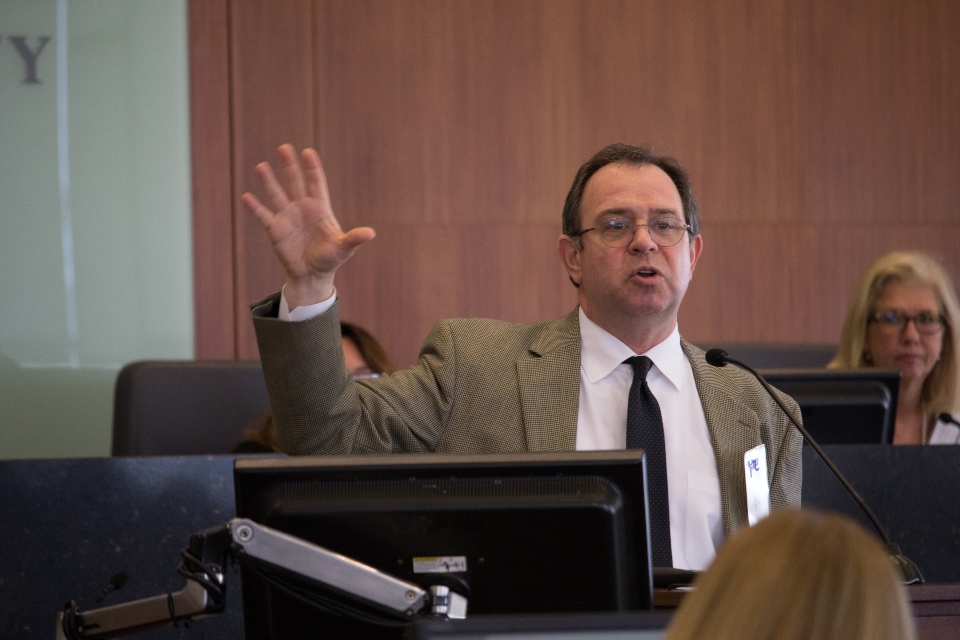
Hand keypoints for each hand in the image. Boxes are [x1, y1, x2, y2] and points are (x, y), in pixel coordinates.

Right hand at [241, 144, 374, 307]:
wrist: (312, 275)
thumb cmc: (330, 259)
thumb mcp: (343, 248)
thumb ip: (354, 239)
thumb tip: (371, 233)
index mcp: (320, 208)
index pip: (316, 183)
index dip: (312, 168)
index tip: (308, 152)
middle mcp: (302, 208)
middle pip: (295, 182)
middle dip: (290, 166)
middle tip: (284, 148)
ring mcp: (287, 217)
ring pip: (277, 195)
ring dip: (269, 182)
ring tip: (261, 167)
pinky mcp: (275, 230)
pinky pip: (263, 216)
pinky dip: (255, 208)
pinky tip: (247, 197)